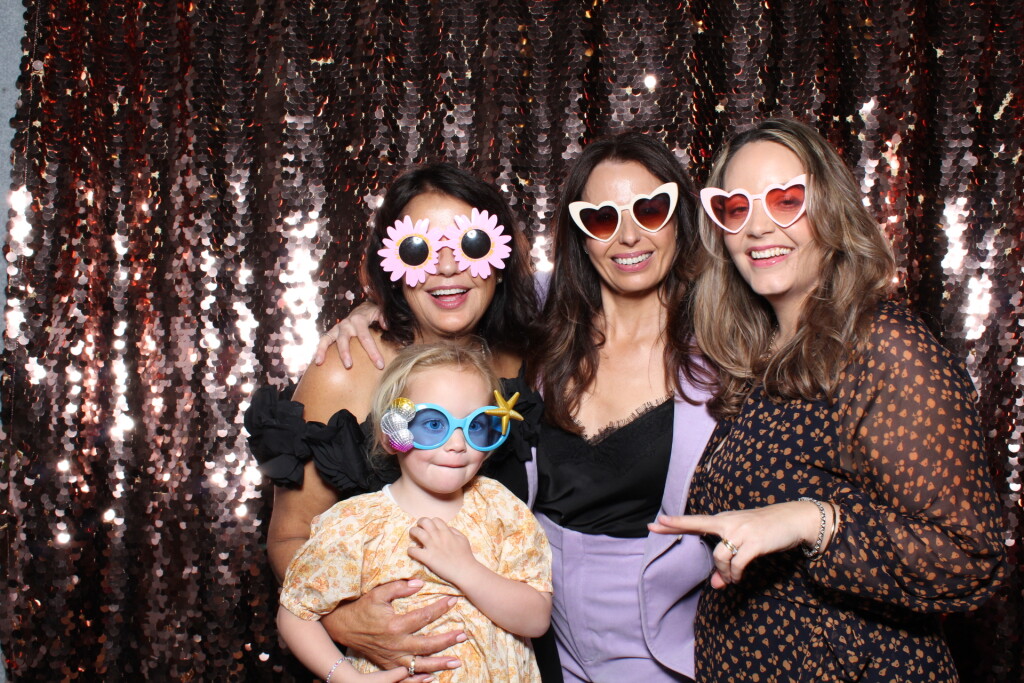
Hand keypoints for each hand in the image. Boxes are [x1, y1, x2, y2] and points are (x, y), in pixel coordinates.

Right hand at [314, 302, 385, 368]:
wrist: (364, 309)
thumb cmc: (374, 314)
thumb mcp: (381, 312)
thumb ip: (384, 318)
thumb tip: (386, 327)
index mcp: (359, 320)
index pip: (365, 338)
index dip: (372, 352)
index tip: (380, 365)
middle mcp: (346, 323)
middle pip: (344, 340)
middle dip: (345, 353)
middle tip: (349, 366)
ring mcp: (338, 328)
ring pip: (329, 339)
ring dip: (324, 351)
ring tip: (320, 363)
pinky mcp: (333, 333)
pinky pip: (324, 341)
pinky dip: (319, 350)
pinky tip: (317, 362)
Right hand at [321, 579, 463, 679]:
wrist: (342, 627)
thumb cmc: (362, 608)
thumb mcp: (378, 593)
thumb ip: (399, 587)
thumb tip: (419, 583)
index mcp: (394, 625)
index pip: (424, 617)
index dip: (441, 608)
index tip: (454, 600)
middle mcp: (395, 645)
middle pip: (427, 645)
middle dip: (447, 640)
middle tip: (463, 634)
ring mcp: (392, 658)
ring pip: (420, 665)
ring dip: (440, 664)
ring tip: (457, 662)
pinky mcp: (388, 666)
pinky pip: (406, 677)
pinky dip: (419, 680)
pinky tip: (433, 678)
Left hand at [407, 518, 476, 585]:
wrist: (465, 571)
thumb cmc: (466, 556)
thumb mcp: (462, 538)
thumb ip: (453, 531)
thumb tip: (446, 528)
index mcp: (447, 532)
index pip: (435, 520)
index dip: (431, 522)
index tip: (429, 527)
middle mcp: (438, 536)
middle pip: (424, 521)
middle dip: (419, 523)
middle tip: (419, 528)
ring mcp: (432, 546)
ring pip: (417, 532)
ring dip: (413, 532)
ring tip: (412, 536)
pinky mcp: (427, 558)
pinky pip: (413, 550)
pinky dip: (411, 550)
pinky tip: (412, 551)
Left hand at [648, 501, 823, 588]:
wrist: (794, 520)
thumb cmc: (766, 531)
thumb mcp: (745, 544)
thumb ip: (728, 561)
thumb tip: (718, 585)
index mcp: (725, 520)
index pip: (696, 521)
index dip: (675, 522)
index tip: (655, 522)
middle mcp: (730, 522)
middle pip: (698, 525)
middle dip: (676, 526)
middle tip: (655, 527)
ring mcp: (742, 530)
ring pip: (720, 555)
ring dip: (723, 572)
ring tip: (731, 579)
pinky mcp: (755, 542)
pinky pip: (737, 563)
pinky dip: (735, 574)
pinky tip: (737, 577)